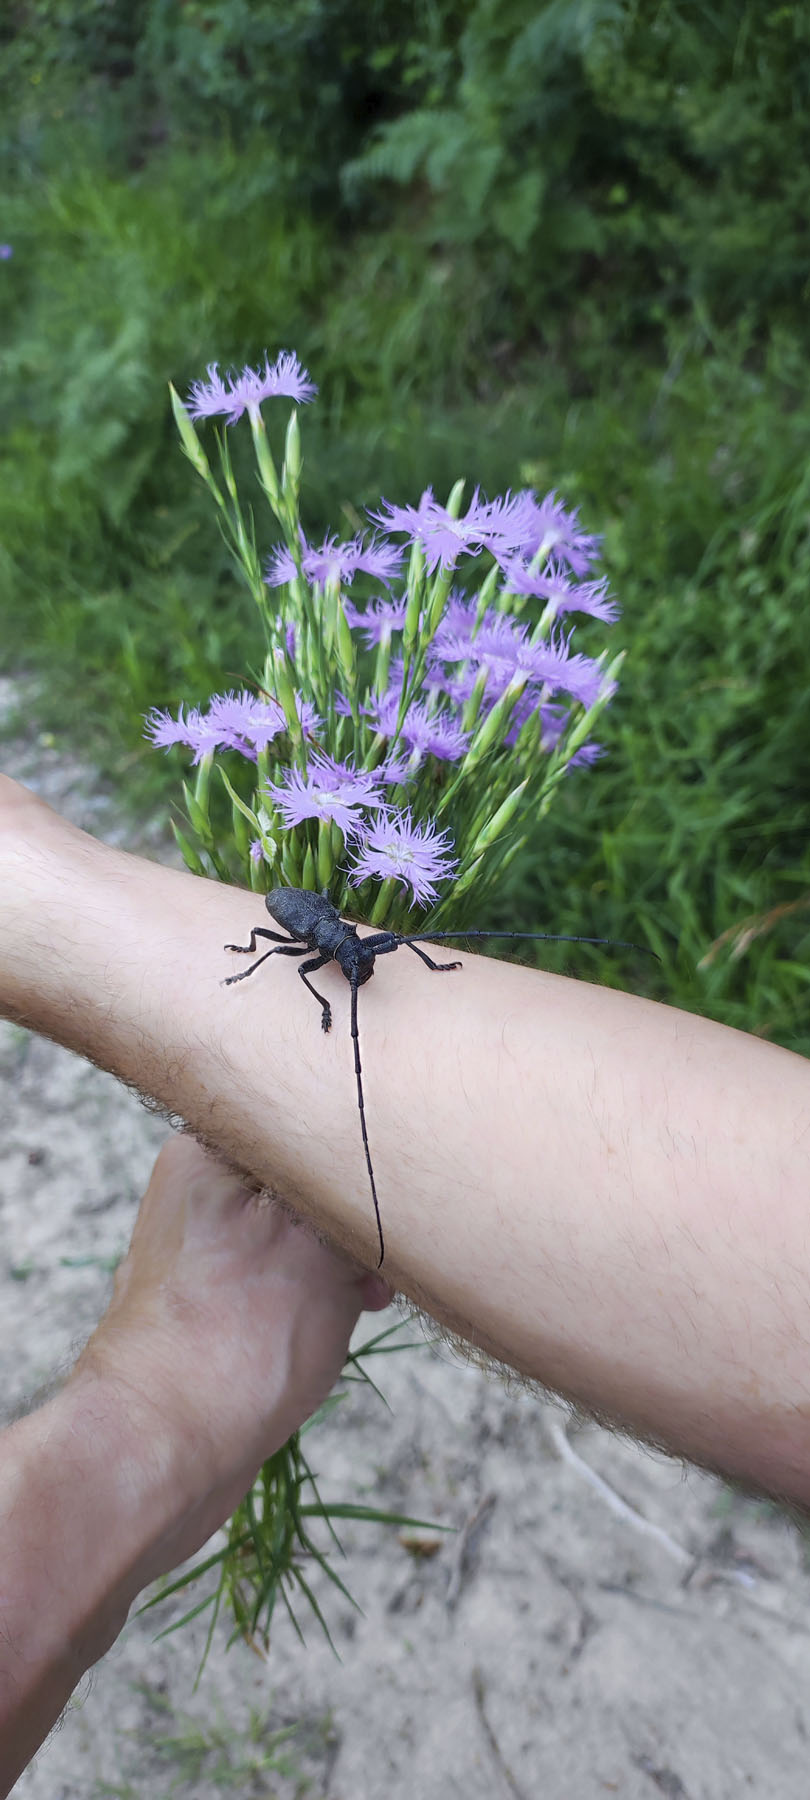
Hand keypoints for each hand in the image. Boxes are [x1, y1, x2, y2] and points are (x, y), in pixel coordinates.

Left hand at [73, 1136, 390, 1567]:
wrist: (160, 1454)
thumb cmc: (236, 1342)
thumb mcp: (321, 1246)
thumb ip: (360, 1195)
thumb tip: (397, 1178)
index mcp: (210, 1148)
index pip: (313, 1123)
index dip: (365, 1165)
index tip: (398, 1204)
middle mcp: (200, 1189)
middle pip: (314, 1181)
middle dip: (357, 1225)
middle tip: (377, 1271)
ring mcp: (205, 1248)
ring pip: (309, 1235)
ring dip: (344, 1267)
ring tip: (361, 1304)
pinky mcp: (214, 1302)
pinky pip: (288, 1281)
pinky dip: (319, 1300)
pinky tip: (333, 1328)